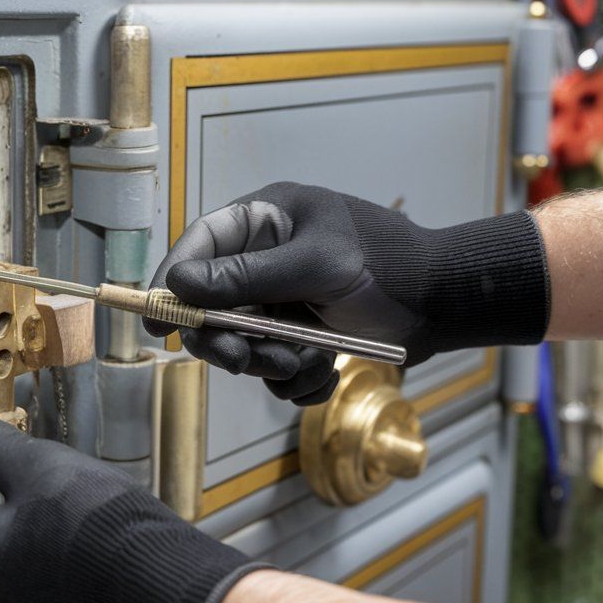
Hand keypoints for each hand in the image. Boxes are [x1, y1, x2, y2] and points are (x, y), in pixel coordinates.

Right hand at [145, 182, 548, 379]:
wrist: (446, 304)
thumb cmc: (388, 266)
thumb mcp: (316, 265)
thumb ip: (247, 276)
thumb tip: (178, 286)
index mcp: (265, 221)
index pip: (198, 248)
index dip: (171, 285)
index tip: (156, 325)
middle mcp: (267, 260)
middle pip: (213, 308)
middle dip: (232, 340)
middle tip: (245, 360)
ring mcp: (283, 302)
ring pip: (245, 346)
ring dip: (271, 364)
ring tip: (308, 361)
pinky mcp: (302, 337)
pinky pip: (277, 370)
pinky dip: (298, 381)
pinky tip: (325, 373)